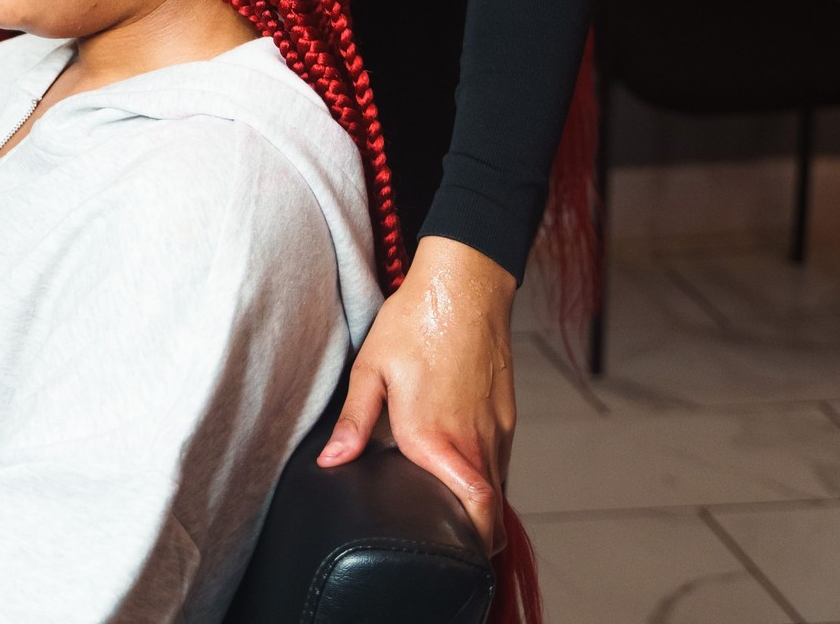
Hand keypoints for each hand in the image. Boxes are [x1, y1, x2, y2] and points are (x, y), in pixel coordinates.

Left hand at [317, 236, 516, 551]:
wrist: (463, 286)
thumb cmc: (415, 322)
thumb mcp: (371, 368)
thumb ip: (354, 421)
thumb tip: (332, 460)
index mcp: (433, 437)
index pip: (474, 510)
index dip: (472, 542)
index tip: (453, 553)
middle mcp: (472, 440)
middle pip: (489, 509)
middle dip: (474, 534)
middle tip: (448, 540)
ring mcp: (496, 429)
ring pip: (497, 486)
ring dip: (479, 502)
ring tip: (450, 506)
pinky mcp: (507, 416)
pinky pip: (500, 460)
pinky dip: (486, 473)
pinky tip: (459, 462)